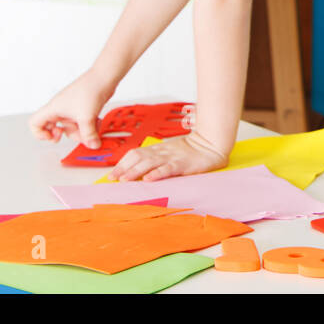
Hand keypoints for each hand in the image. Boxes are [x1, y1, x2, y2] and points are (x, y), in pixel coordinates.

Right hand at [29, 70, 115, 148]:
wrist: (104, 77)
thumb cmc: (89, 89)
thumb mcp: (86, 117)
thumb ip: (88, 135)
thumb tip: (92, 145)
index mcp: (53, 109)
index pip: (34, 123)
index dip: (39, 134)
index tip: (53, 137)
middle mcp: (60, 109)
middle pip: (54, 129)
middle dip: (67, 134)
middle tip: (75, 134)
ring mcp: (71, 109)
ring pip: (70, 127)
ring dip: (81, 131)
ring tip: (92, 127)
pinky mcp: (82, 109)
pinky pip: (81, 123)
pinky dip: (88, 126)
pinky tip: (97, 122)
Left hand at [106, 132, 228, 181]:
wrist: (211, 143)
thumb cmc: (191, 150)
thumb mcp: (170, 152)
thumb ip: (156, 159)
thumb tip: (138, 170)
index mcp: (158, 149)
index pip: (135, 154)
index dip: (122, 163)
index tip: (112, 174)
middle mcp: (162, 152)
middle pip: (138, 158)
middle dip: (124, 168)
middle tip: (113, 179)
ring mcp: (172, 157)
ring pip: (149, 163)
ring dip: (135, 171)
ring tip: (124, 180)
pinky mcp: (183, 164)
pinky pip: (168, 168)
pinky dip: (157, 174)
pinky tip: (148, 179)